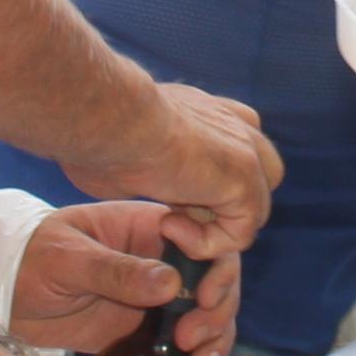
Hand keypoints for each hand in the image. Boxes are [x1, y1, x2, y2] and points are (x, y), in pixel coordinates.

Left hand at [7, 198, 252, 355]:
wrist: (1, 292)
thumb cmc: (28, 257)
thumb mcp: (66, 259)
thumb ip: (115, 271)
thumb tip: (170, 284)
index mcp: (148, 229)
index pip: (205, 243)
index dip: (218, 270)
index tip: (203, 300)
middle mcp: (162, 262)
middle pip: (216, 285)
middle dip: (217, 315)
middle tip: (191, 341)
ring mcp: (158, 300)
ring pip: (210, 319)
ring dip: (218, 344)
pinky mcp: (147, 333)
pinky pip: (188, 351)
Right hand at [64, 81, 281, 260]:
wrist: (108, 115)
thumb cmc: (100, 129)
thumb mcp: (126, 148)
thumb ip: (149, 164)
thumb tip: (134, 176)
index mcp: (208, 111)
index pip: (235, 149)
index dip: (206, 184)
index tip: (165, 196)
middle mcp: (234, 123)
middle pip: (256, 180)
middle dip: (218, 208)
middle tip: (172, 213)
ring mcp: (245, 149)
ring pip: (249, 211)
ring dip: (209, 230)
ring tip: (167, 222)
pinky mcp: (245, 178)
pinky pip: (242, 232)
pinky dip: (205, 243)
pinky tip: (169, 226)